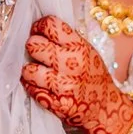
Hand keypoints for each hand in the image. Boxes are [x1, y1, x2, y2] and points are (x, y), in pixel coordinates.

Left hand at [21, 15, 132, 133]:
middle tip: (36, 53)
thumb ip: (66, 40)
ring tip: (36, 72)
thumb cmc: (92, 76)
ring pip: (28, 70)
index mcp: (79, 47)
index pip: (51, 25)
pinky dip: (32, 87)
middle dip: (32, 48)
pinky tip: (40, 86)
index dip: (39, 26)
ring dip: (30, 71)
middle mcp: (72, 64)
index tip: (37, 32)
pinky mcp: (56, 103)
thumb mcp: (86, 51)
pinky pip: (32, 89)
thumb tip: (40, 30)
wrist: (104, 107)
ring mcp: (63, 85)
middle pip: (34, 45)